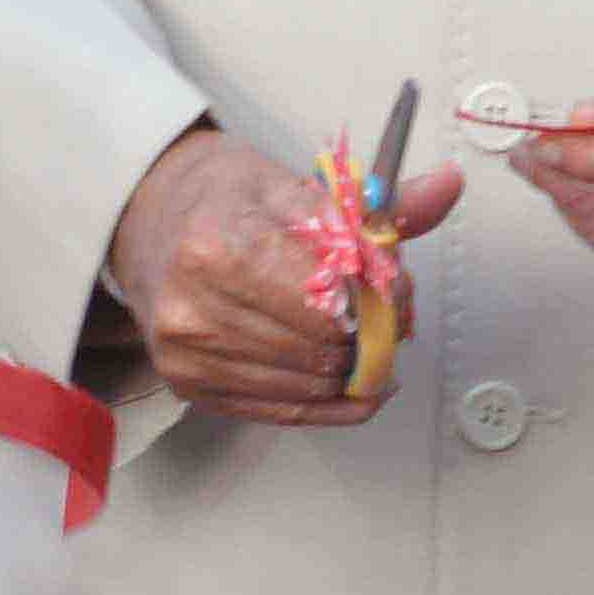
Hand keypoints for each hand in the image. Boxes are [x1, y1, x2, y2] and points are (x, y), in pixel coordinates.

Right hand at [108, 124, 463, 424]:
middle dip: (372, 335)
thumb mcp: (296, 182)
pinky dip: (332, 401)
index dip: (379, 300)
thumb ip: (378, 204)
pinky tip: (353, 380)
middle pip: (322, 349)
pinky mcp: (191, 387)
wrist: (148, 217)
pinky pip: (285, 412)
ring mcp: (188, 355)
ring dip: (354, 369)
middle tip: (389, 313)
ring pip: (310, 386)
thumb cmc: (221, 200)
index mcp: (219, 248)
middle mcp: (194, 308)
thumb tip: (445, 187)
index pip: (328, 301)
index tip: (395, 287)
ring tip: (365, 337)